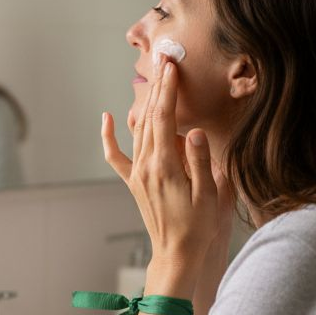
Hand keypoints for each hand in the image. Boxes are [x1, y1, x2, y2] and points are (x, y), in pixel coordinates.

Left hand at [101, 58, 233, 294]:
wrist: (177, 255)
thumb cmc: (197, 228)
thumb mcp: (208, 195)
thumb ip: (201, 162)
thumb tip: (196, 132)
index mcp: (165, 166)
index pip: (164, 118)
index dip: (167, 89)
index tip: (171, 66)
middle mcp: (146, 166)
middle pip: (149, 117)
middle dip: (157, 86)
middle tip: (164, 59)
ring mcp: (137, 174)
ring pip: (138, 130)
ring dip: (145, 101)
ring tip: (154, 76)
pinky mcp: (135, 183)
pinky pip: (117, 156)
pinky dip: (110, 136)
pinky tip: (107, 117)